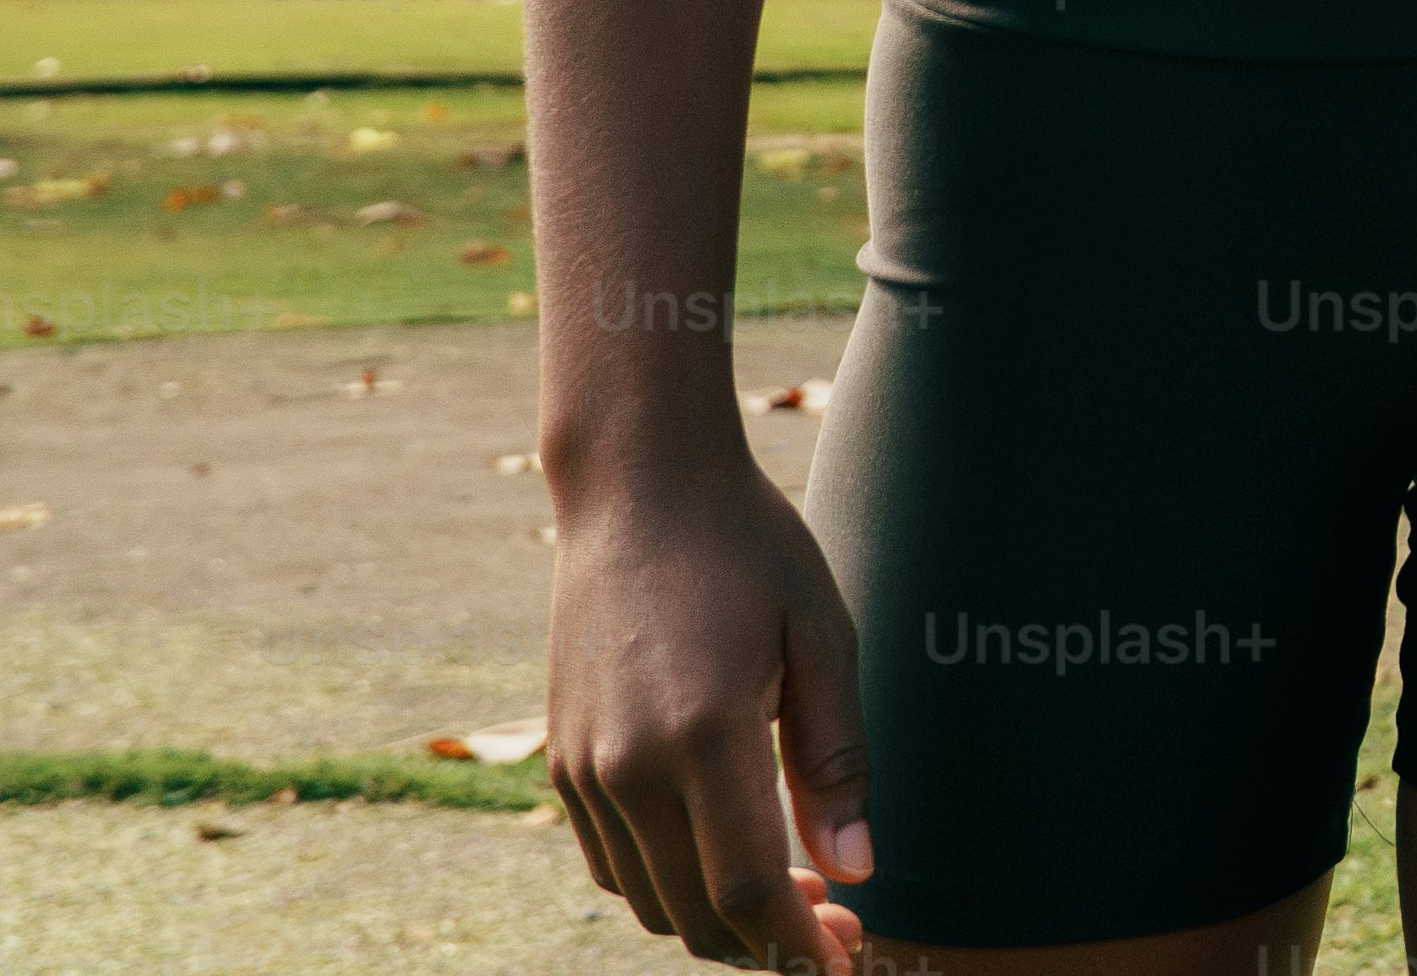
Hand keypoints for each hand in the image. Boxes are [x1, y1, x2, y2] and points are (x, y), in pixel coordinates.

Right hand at [546, 449, 869, 967]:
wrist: (637, 487)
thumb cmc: (748, 548)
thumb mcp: (822, 635)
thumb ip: (836, 759)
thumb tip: (856, 870)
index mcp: (703, 735)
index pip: (749, 891)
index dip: (798, 946)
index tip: (845, 960)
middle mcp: (627, 766)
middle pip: (696, 915)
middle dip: (768, 945)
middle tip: (836, 924)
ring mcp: (582, 769)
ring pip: (648, 902)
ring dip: (717, 923)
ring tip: (789, 894)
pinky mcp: (560, 762)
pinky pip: (611, 864)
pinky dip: (665, 886)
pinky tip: (721, 852)